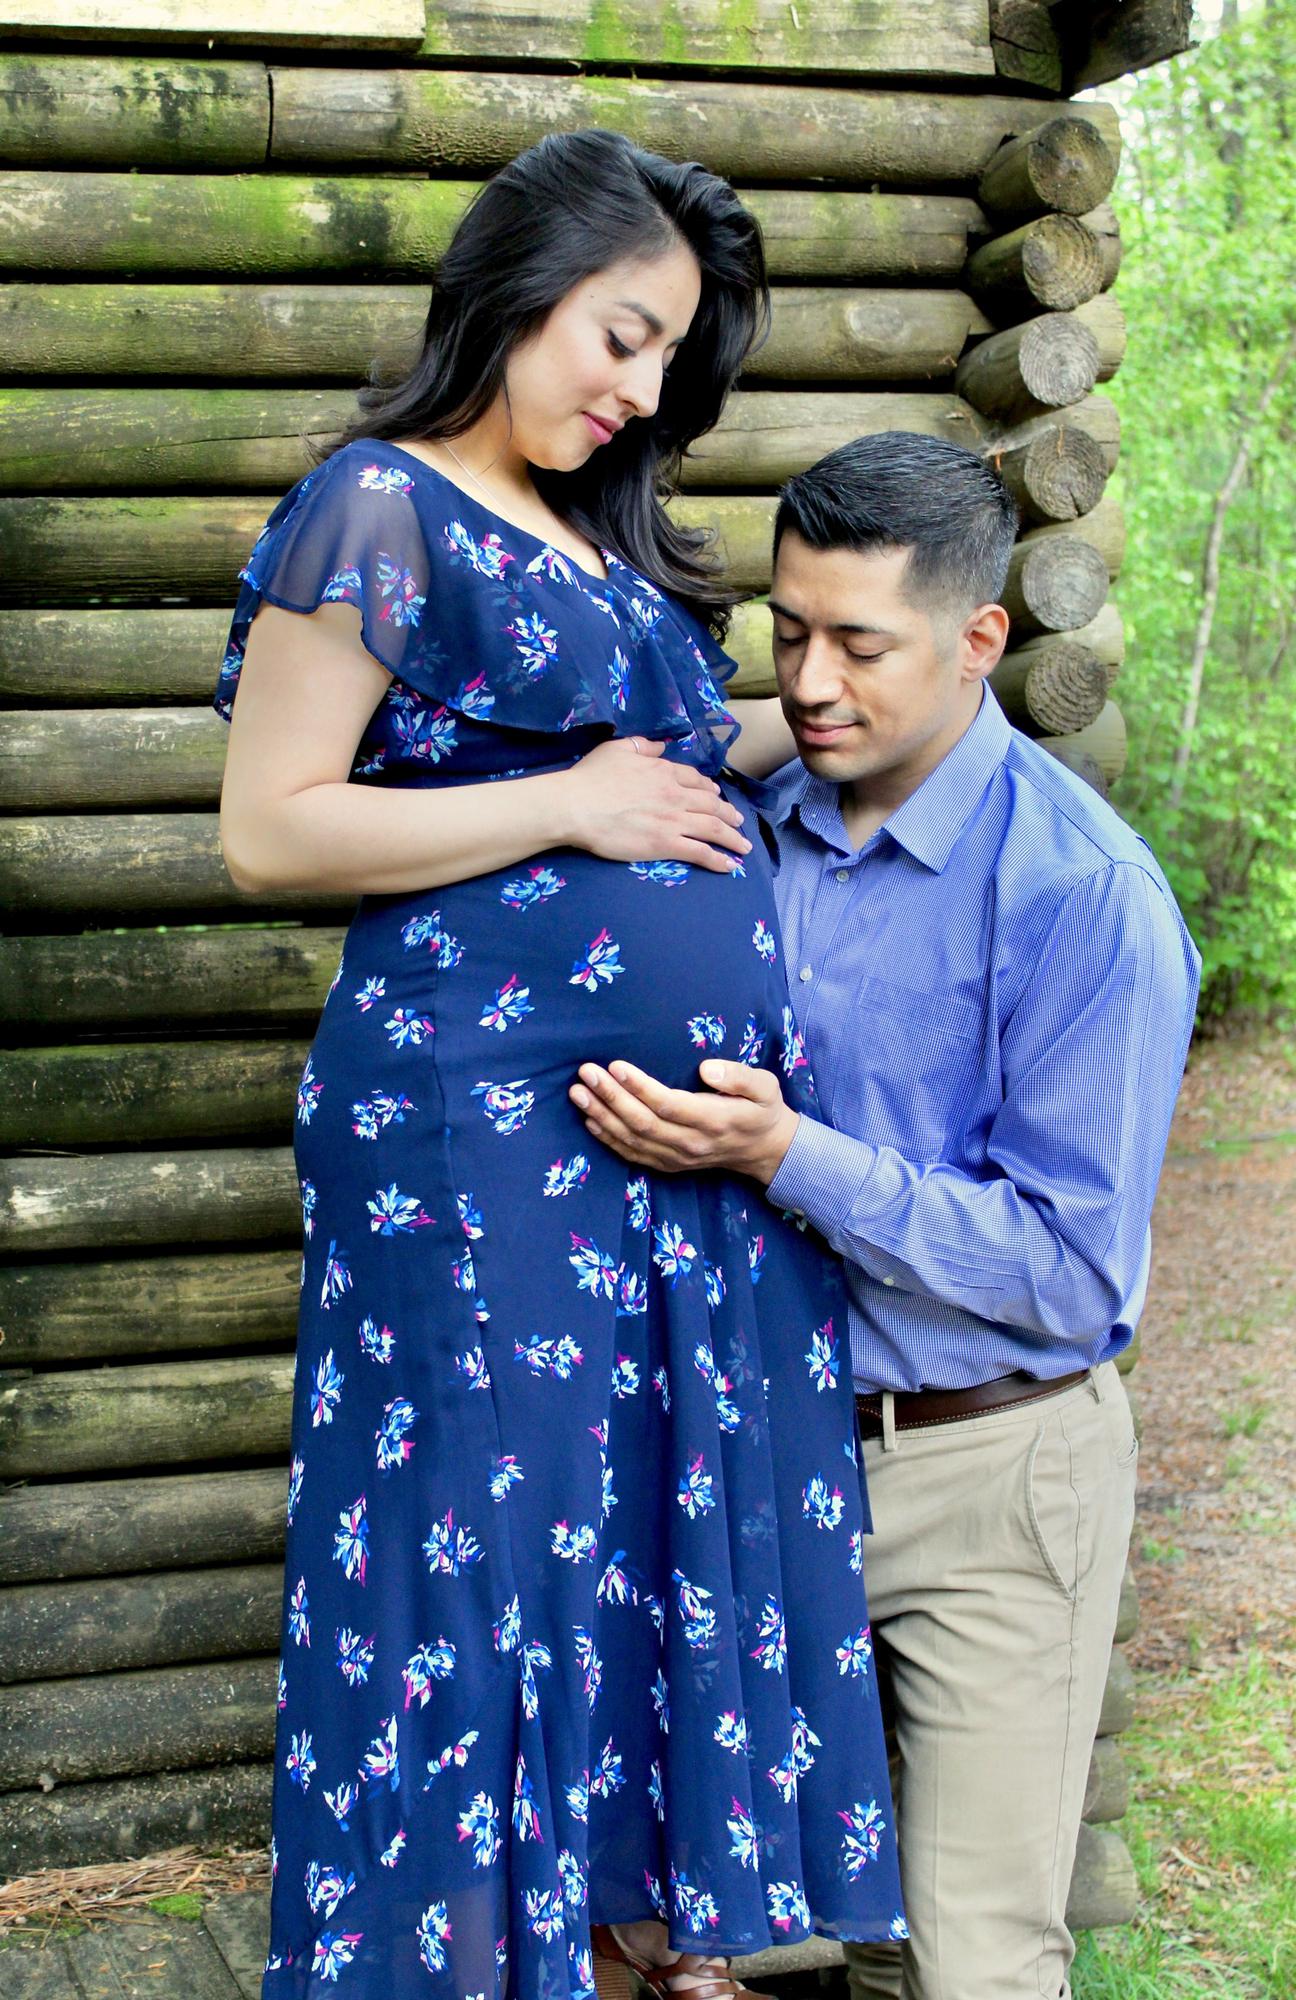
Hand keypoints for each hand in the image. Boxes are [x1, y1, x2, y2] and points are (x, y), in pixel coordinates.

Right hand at [561, 737, 752, 872]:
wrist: (577, 805)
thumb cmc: (591, 777)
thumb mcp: (617, 749)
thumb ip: (642, 746)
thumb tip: (660, 747)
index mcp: (663, 771)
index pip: (695, 780)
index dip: (709, 789)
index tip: (716, 795)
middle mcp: (675, 794)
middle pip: (711, 804)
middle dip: (728, 814)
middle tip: (738, 822)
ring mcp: (673, 820)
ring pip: (713, 828)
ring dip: (732, 838)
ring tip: (744, 847)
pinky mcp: (666, 844)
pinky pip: (701, 852)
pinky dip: (719, 860)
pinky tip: (730, 866)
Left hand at [570, 1057, 799, 1185]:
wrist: (764, 1150)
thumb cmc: (762, 1110)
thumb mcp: (765, 1087)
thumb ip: (739, 1077)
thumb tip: (707, 1068)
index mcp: (714, 1120)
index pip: (668, 1105)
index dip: (639, 1087)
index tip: (615, 1066)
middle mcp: (691, 1143)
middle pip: (643, 1123)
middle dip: (610, 1098)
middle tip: (586, 1073)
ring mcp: (677, 1158)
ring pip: (632, 1140)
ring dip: (601, 1116)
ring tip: (577, 1093)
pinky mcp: (668, 1164)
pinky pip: (632, 1154)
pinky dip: (608, 1138)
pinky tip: (589, 1120)